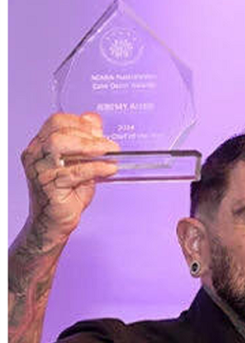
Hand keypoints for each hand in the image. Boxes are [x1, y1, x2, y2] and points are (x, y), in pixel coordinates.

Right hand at [19, 113, 119, 249]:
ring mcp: (40, 169)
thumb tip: (95, 120)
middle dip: (87, 134)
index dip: (80, 123)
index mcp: (40, 146)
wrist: (54, 222)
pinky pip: (74, 171)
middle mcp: (35, 154)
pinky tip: (109, 169)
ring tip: (110, 152)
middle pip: (58, 131)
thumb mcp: (80, 164)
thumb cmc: (67, 194)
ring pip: (60, 145)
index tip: (100, 131)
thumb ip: (86, 143)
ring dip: (89, 146)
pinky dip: (95, 168)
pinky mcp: (49, 185)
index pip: (56, 122)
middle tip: (110, 144)